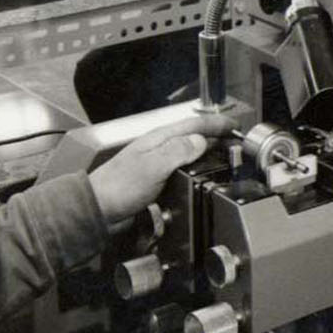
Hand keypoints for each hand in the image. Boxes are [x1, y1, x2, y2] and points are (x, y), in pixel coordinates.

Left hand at [88, 113, 237, 226]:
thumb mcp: (152, 167)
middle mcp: (158, 147)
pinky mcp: (155, 179)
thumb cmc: (117, 188)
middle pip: (193, 136)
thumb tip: (201, 141)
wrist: (97, 209)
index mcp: (158, 139)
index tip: (235, 125)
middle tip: (236, 142)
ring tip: (224, 157)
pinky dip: (196, 168)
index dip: (217, 123)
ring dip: (208, 152)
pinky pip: (182, 169)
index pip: (194, 124)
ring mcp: (156, 163)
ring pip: (188, 152)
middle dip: (216, 136)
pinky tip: (201, 176)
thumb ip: (178, 152)